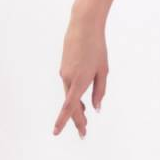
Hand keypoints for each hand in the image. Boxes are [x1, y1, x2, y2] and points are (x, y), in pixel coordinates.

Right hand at [53, 13, 108, 138]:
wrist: (83, 27)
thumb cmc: (97, 48)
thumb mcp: (103, 70)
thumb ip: (100, 91)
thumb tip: (97, 109)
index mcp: (80, 81)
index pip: (70, 107)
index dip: (65, 121)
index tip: (56, 133)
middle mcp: (69, 79)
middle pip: (71, 105)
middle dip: (77, 119)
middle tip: (84, 133)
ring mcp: (64, 74)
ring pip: (69, 96)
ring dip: (77, 108)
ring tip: (85, 119)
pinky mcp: (64, 68)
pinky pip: (69, 87)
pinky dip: (75, 96)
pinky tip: (82, 102)